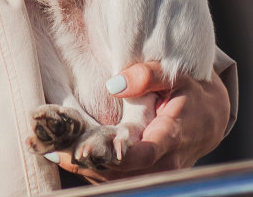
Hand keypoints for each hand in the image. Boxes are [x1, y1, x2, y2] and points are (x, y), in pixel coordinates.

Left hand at [48, 66, 231, 183]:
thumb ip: (149, 75)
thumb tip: (115, 85)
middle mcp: (160, 163)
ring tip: (43, 147)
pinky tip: (56, 152)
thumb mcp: (177, 75)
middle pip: (118, 172)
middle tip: (49, 149)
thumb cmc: (191, 92)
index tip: (84, 151)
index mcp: (171, 138)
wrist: (208, 120)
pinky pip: (110, 175)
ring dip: (78, 165)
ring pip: (111, 177)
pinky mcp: (138, 172)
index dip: (113, 156)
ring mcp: (149, 172)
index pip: (142, 155)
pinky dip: (84, 166)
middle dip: (83, 162)